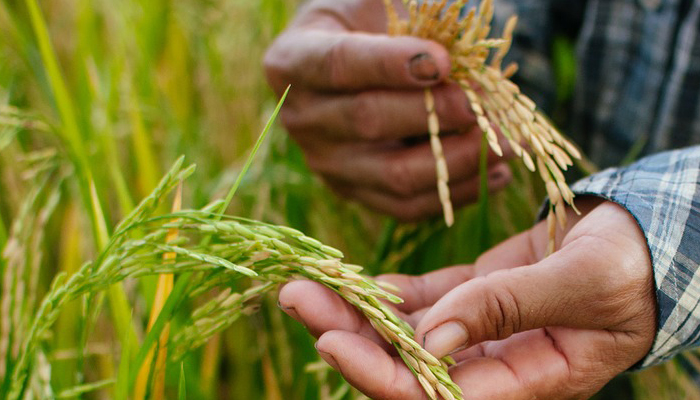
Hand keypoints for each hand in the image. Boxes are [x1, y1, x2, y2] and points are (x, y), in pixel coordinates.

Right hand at [264, 0, 512, 220]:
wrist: (348, 67)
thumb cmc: (368, 26)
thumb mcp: (375, 5)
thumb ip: (410, 20)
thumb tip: (461, 54)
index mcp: (293, 60)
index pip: (339, 64)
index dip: (390, 64)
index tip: (444, 60)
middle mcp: (302, 118)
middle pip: (368, 122)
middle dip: (435, 114)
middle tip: (483, 103)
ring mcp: (326, 163)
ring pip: (394, 175)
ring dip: (457, 161)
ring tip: (505, 143)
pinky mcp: (355, 192)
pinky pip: (407, 206)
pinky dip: (458, 193)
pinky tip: (497, 174)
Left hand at [278, 198, 656, 398]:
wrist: (640, 243)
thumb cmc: (628, 269)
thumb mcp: (582, 285)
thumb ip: (509, 308)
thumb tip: (432, 340)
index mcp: (525, 381)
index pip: (438, 395)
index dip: (381, 373)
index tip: (331, 339)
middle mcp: (491, 366)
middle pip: (405, 365)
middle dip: (348, 336)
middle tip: (297, 297)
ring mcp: (477, 333)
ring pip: (404, 332)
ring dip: (354, 310)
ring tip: (305, 283)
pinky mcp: (472, 300)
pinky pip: (419, 303)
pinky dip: (384, 293)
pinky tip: (350, 280)